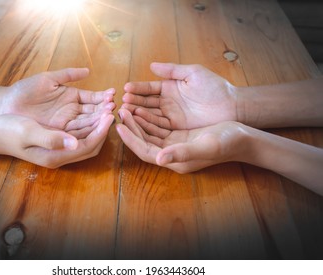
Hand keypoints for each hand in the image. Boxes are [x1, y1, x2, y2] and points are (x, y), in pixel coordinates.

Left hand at [0, 68, 115, 131]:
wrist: (7, 106)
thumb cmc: (25, 90)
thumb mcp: (48, 79)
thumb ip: (67, 75)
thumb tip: (87, 71)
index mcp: (72, 97)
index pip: (92, 98)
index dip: (102, 97)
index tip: (112, 95)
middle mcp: (73, 112)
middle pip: (93, 113)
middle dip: (104, 110)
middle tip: (113, 108)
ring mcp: (67, 124)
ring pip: (88, 124)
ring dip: (99, 121)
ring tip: (109, 117)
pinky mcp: (60, 134)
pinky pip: (77, 134)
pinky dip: (88, 131)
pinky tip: (97, 128)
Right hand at [0, 113, 114, 167]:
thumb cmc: (9, 131)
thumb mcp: (29, 133)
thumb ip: (51, 139)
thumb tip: (74, 143)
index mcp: (56, 157)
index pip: (87, 146)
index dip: (100, 132)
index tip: (109, 116)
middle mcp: (61, 156)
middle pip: (91, 145)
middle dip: (103, 130)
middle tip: (112, 112)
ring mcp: (59, 150)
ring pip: (86, 140)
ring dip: (97, 126)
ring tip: (107, 110)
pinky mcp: (57, 141)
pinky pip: (79, 135)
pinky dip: (88, 124)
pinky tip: (92, 112)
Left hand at [116, 109, 246, 173]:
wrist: (242, 138)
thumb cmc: (226, 143)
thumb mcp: (205, 146)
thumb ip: (182, 153)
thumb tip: (159, 159)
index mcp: (175, 160)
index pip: (146, 152)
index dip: (131, 140)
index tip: (118, 127)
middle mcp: (171, 154)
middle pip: (144, 142)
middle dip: (131, 128)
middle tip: (120, 112)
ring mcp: (175, 145)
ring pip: (150, 134)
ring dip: (138, 122)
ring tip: (126, 108)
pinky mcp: (180, 136)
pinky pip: (159, 128)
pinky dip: (149, 119)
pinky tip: (142, 109)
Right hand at [122, 63, 236, 129]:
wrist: (231, 106)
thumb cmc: (214, 87)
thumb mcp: (193, 73)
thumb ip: (172, 70)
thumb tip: (151, 66)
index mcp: (170, 87)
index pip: (150, 88)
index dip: (138, 88)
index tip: (126, 88)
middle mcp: (168, 102)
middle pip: (147, 102)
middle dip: (134, 102)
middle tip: (122, 102)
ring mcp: (171, 115)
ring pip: (150, 114)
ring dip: (138, 113)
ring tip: (126, 111)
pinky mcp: (176, 128)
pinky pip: (159, 125)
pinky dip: (148, 123)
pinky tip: (137, 120)